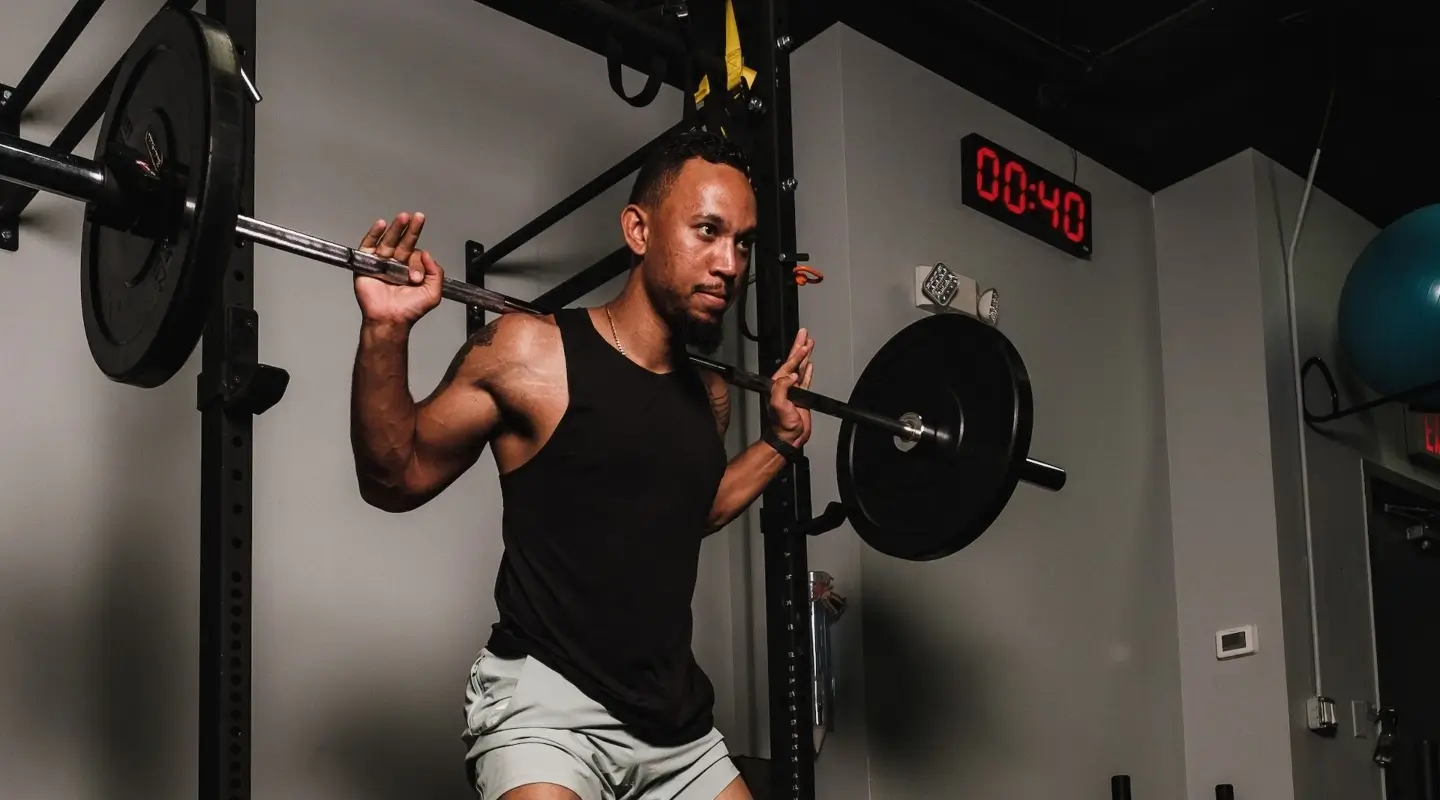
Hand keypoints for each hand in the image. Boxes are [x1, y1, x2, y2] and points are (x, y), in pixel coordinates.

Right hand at [354, 211, 443, 326]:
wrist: (390, 320)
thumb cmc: (410, 310)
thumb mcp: (433, 293)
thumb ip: (436, 273)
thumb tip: (428, 253)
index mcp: (410, 269)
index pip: (416, 255)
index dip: (418, 262)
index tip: (416, 276)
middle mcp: (396, 264)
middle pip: (403, 242)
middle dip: (411, 229)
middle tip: (417, 216)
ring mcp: (381, 263)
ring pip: (388, 241)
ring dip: (395, 228)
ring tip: (403, 217)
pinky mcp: (366, 265)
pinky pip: (368, 246)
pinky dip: (373, 234)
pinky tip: (381, 224)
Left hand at [767, 328, 814, 446]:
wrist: (790, 437)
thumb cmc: (782, 424)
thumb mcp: (779, 404)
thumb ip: (782, 388)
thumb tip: (792, 376)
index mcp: (778, 384)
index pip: (788, 365)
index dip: (796, 354)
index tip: (804, 345)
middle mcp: (785, 385)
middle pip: (794, 361)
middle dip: (799, 347)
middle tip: (804, 334)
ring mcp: (794, 390)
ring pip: (800, 368)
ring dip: (805, 355)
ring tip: (809, 343)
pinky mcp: (802, 396)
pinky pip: (806, 379)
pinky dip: (808, 370)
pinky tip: (810, 364)